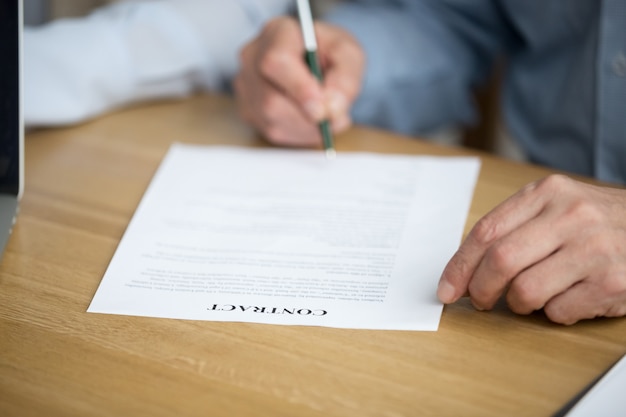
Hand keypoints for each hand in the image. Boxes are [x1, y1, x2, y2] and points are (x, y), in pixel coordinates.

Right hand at [234, 17, 363, 146]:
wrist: (317, 62)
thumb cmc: (330, 54)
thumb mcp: (349, 55)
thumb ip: (346, 78)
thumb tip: (332, 108)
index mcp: (277, 32)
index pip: (277, 62)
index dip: (299, 90)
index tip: (322, 110)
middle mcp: (253, 56)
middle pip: (271, 100)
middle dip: (307, 117)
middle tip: (334, 119)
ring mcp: (245, 84)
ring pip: (272, 120)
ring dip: (306, 128)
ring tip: (326, 117)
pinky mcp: (248, 108)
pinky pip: (272, 130)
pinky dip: (299, 133)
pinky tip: (310, 120)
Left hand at [437, 174, 625, 324]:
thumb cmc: (594, 222)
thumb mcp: (554, 207)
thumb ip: (511, 228)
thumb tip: (465, 270)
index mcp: (547, 193)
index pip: (486, 231)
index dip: (459, 265)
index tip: (447, 288)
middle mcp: (571, 216)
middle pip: (500, 261)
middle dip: (480, 289)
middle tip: (480, 301)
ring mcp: (594, 250)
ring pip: (525, 291)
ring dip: (518, 303)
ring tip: (531, 296)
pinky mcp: (611, 283)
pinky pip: (557, 311)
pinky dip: (553, 312)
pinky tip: (567, 297)